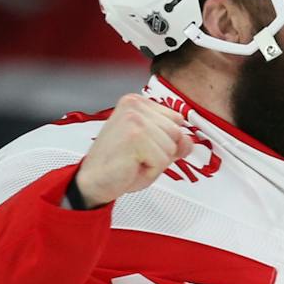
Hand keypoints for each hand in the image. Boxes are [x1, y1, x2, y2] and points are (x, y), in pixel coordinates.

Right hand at [74, 94, 188, 205]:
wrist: (94, 181)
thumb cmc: (120, 163)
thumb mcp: (154, 148)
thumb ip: (174, 140)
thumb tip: (189, 141)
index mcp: (137, 103)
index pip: (177, 120)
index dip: (166, 140)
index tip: (144, 145)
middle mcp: (134, 106)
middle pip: (177, 133)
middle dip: (163, 152)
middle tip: (137, 156)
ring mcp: (134, 120)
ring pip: (172, 147)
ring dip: (157, 162)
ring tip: (134, 160)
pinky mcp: (134, 137)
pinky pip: (162, 161)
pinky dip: (151, 170)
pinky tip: (131, 166)